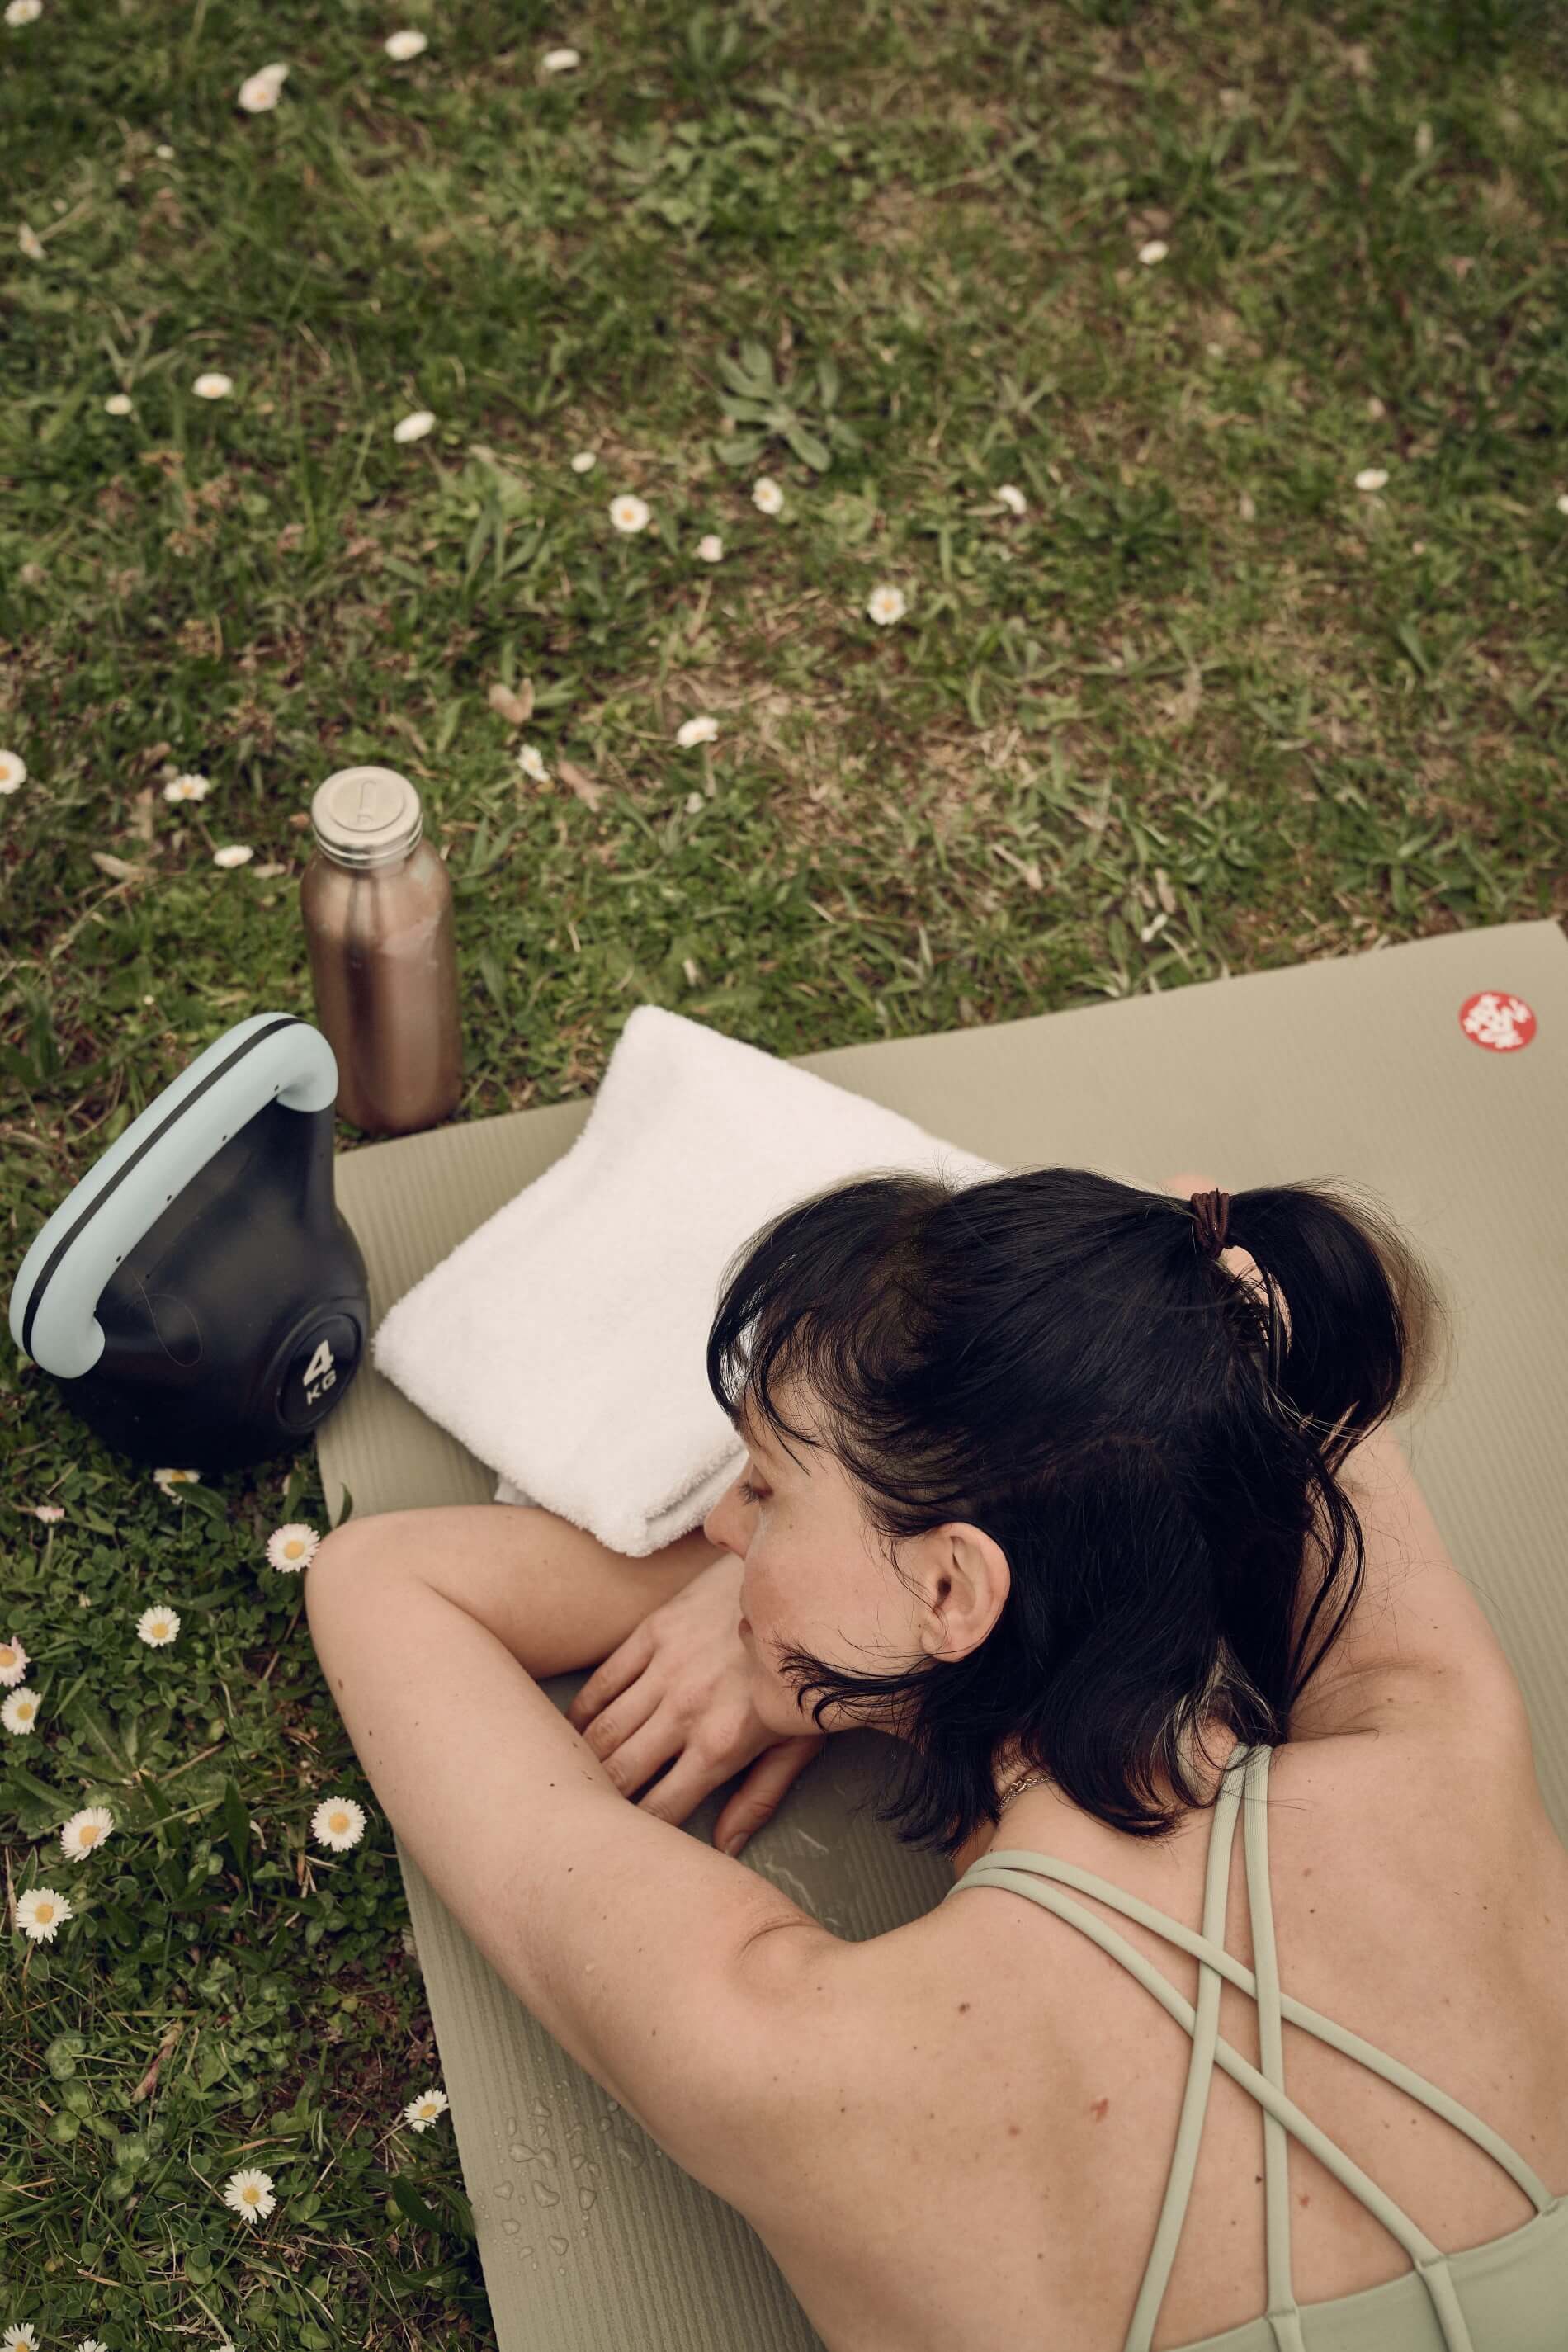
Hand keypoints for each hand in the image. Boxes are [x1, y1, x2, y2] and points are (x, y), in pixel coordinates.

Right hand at [564, 1551, 825, 1856]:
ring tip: (569, 1783)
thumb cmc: (807, 1670)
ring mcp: (666, 1667)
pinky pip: (603, 1680)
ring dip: (582, 1761)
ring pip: (603, 1730)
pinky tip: (574, 1733)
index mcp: (723, 1744)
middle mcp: (686, 1709)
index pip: (662, 1809)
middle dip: (598, 1804)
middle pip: (619, 1773)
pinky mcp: (654, 1630)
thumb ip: (759, 1797)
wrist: (810, 1577)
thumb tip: (724, 1848)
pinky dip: (582, 1712)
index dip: (637, 1837)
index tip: (623, 1848)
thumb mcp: (798, 1741)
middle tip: (581, 1821)